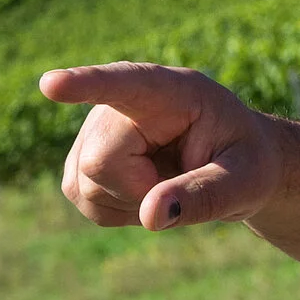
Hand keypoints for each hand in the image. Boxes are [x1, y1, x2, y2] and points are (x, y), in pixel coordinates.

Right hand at [47, 62, 283, 230]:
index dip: (86, 84)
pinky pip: (84, 202)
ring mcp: (95, 130)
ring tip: (169, 180)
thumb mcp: (248, 180)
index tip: (52, 84)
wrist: (234, 166)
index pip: (125, 83)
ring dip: (131, 203)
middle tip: (184, 180)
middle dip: (140, 190)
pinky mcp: (81, 161)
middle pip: (98, 161)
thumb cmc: (248, 163)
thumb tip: (151, 216)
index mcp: (173, 92)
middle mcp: (123, 104)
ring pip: (85, 187)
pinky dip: (119, 212)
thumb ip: (206, 194)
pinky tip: (148, 192)